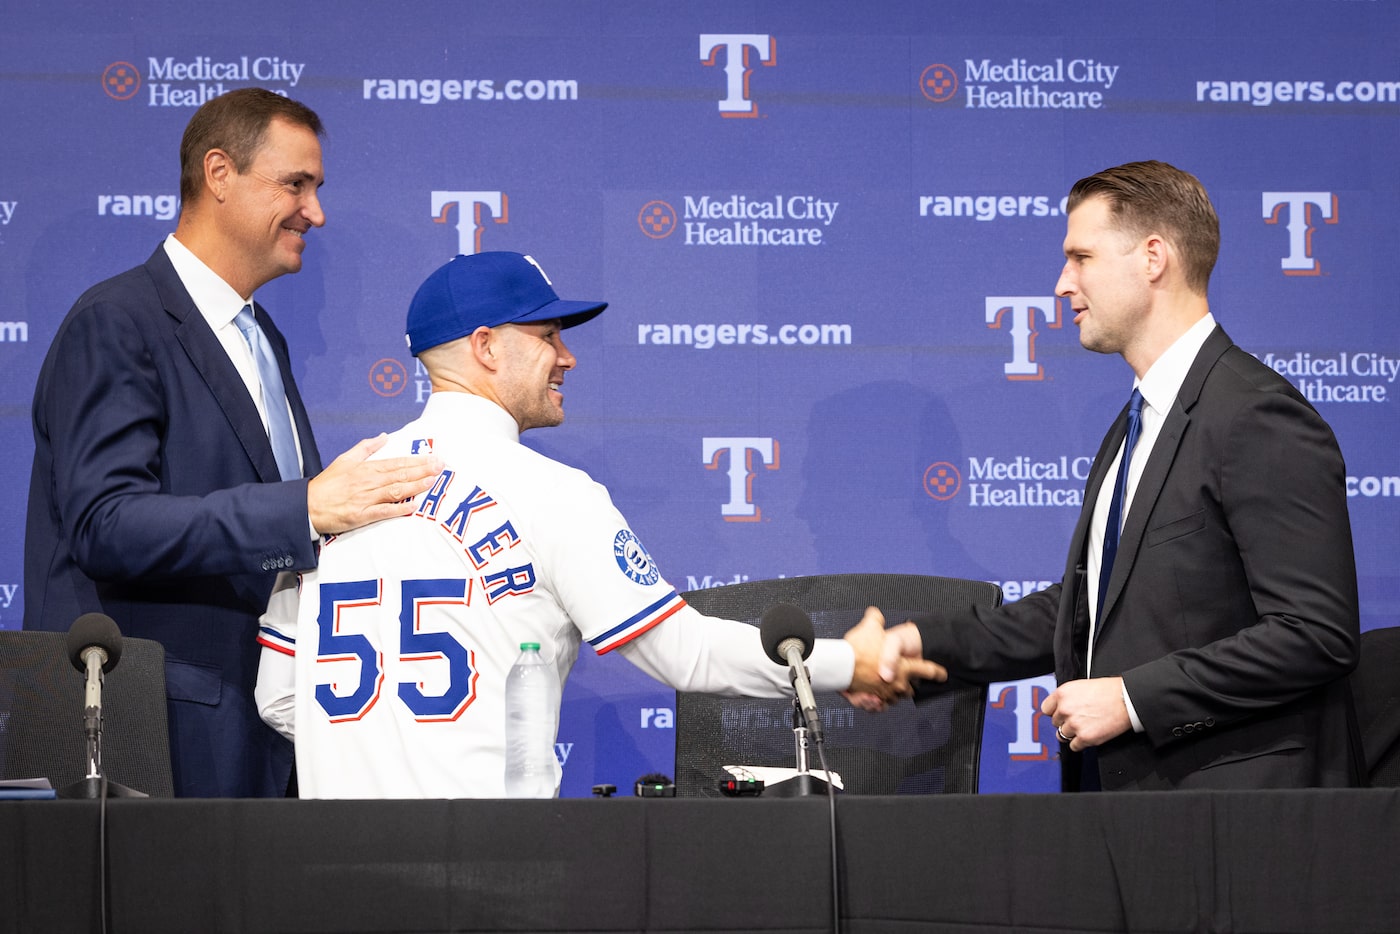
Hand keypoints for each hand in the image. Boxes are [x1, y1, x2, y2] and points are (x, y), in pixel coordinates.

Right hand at [307, 434, 443, 534]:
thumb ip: (366, 447)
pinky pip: (383, 511)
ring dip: (415, 486)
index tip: (433, 458)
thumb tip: (383, 437)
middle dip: (422, 470)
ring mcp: (365, 499)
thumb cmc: (327, 484)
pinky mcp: (361, 515)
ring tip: (432, 481)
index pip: (396, 463)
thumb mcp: (345, 459)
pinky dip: (399, 509)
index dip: (416, 461)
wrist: (307, 506)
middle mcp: (368, 482)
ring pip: (395, 490)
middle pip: (400, 475)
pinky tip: (414, 506)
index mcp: (366, 468)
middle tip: (441, 466)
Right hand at [841, 609, 945, 710]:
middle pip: (910, 689)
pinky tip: (873, 697)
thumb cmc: (856, 651)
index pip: (926, 670)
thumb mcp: (870, 628)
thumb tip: (875, 614)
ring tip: (885, 686)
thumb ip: (875, 619)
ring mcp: (884, 694)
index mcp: (903, 667)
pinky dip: (878, 703)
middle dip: (908, 685)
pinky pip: (880, 706)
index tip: (941, 674)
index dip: (936, 672)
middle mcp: (896, 683)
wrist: (839, 666)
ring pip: (895, 699)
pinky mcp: (871, 702)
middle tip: (903, 679)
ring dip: (892, 693)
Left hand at [1040, 678, 1130, 751]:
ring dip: (1072, 733)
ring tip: (1083, 727)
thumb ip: (1067, 697)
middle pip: (1055, 723)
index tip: (1060, 714)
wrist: (1126, 699)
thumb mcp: (1081, 686)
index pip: (1045, 709)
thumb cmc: (1109, 691)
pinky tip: (1088, 735)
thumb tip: (1059, 705)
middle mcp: (1065, 709)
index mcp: (1062, 694)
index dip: (1055, 712)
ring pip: (1062, 735)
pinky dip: (1080, 743)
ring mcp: (1074, 724)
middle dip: (1065, 722)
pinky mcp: (1085, 738)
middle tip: (1078, 719)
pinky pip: (1074, 746)